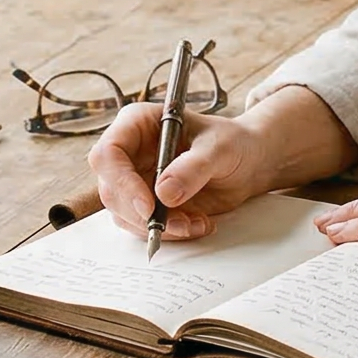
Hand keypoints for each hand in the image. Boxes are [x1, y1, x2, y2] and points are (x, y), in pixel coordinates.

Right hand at [89, 85, 357, 241]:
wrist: (248, 163)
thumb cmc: (233, 143)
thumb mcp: (220, 148)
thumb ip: (193, 168)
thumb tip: (163, 193)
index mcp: (138, 124)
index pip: (108, 153)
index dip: (121, 181)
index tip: (148, 206)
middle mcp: (129, 153)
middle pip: (111, 189)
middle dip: (142, 214)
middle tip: (179, 225)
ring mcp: (135, 180)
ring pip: (125, 214)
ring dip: (159, 227)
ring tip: (197, 223)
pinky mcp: (147, 204)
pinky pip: (144, 226)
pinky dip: (170, 232)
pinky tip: (198, 224)